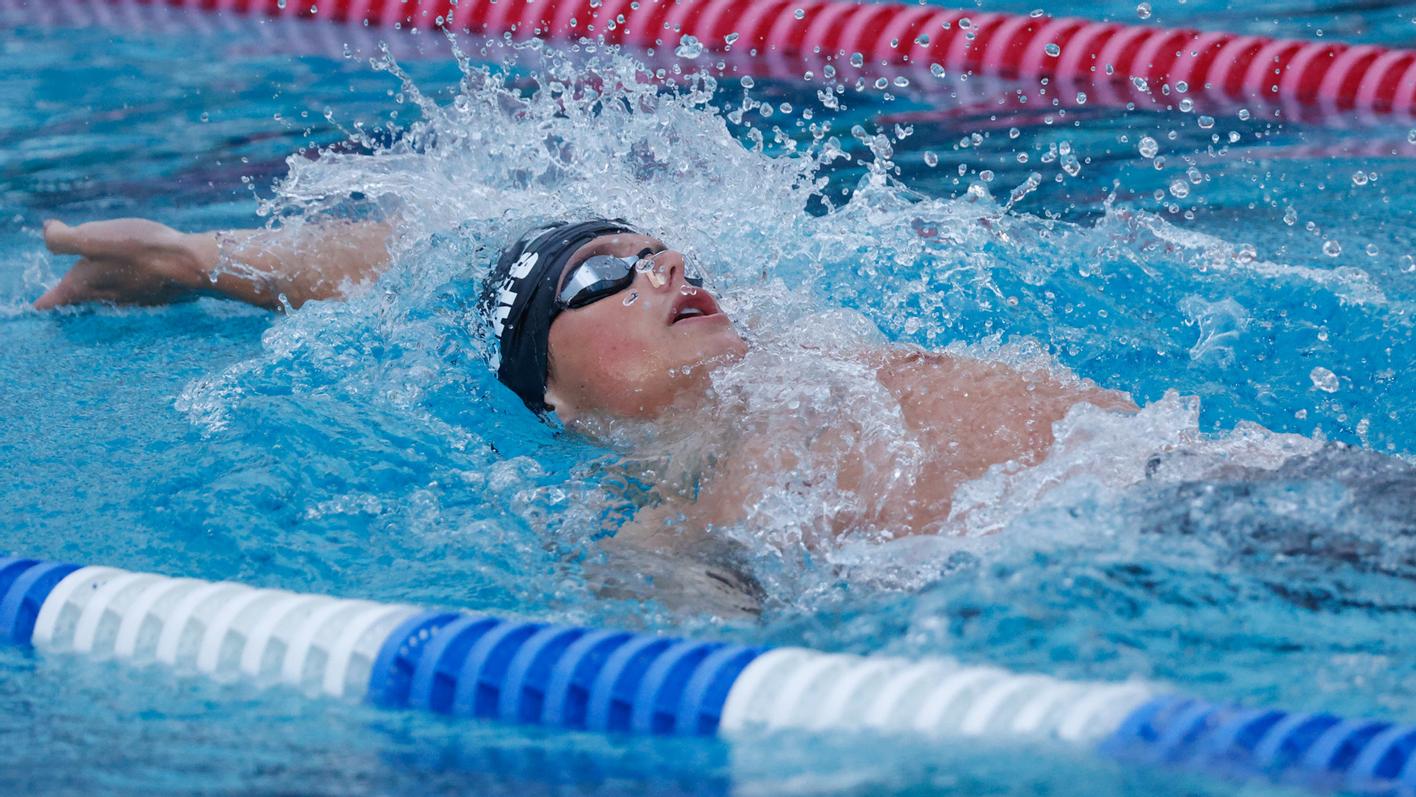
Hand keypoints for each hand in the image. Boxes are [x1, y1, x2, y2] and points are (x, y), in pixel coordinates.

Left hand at [34, 218, 213, 309]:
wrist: (193, 264)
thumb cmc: (141, 249)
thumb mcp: (91, 238)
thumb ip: (61, 238)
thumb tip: (49, 230)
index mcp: (86, 285)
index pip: (56, 298)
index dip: (46, 300)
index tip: (39, 306)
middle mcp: (108, 296)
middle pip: (81, 300)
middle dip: (71, 298)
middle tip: (61, 298)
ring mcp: (134, 298)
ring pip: (107, 298)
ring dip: (98, 294)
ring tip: (94, 288)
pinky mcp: (157, 294)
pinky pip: (133, 293)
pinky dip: (126, 287)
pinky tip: (134, 279)